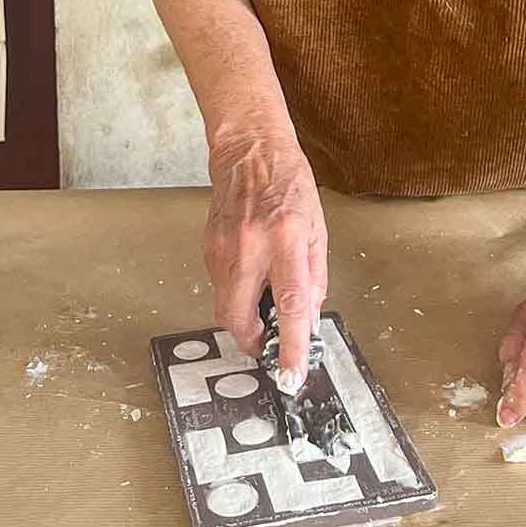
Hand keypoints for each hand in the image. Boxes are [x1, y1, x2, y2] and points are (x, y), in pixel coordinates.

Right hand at [204, 128, 327, 389]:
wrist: (250, 152)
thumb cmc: (290, 184)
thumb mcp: (317, 229)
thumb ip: (314, 277)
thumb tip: (307, 319)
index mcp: (287, 239)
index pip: (290, 304)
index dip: (291, 345)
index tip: (290, 374)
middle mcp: (251, 247)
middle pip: (239, 318)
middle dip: (253, 341)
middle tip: (269, 340)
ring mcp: (223, 248)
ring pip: (225, 306)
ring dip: (245, 315)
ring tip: (264, 295)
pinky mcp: (208, 247)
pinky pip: (220, 286)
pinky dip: (236, 291)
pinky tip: (251, 272)